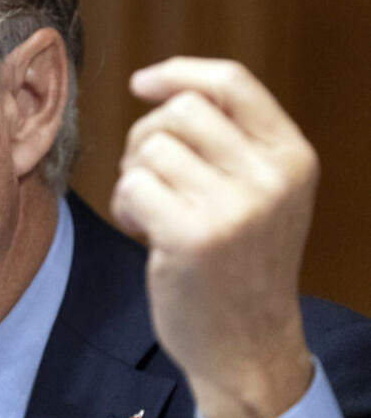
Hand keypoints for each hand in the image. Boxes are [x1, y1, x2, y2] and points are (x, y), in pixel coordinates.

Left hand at [111, 57, 317, 417]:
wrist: (247, 345)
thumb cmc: (239, 262)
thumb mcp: (260, 193)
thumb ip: (230, 140)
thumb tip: (160, 85)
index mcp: (292, 157)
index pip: (233, 81)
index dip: (180, 72)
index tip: (142, 83)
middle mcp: (270, 177)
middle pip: (180, 110)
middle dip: (147, 136)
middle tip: (151, 177)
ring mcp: (235, 207)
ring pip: (150, 148)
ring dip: (135, 177)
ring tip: (154, 212)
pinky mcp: (193, 236)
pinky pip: (132, 185)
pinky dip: (125, 205)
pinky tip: (146, 233)